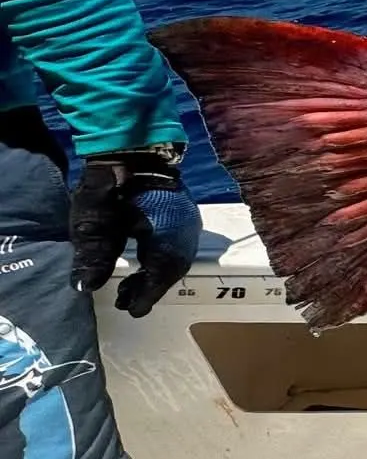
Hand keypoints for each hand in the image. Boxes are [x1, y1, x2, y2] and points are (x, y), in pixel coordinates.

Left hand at [70, 146, 201, 316]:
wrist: (130, 148)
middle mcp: (184, 229)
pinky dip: (161, 259)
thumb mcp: (94, 221)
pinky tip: (144, 262)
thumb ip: (93, 255)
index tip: (132, 310)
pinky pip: (177, 245)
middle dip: (150, 286)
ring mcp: (187, 220)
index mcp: (166, 233)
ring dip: (156, 274)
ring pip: (176, 257)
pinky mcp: (183, 213)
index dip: (147, 294)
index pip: (162, 273)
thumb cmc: (109, 185)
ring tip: (132, 286)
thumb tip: (86, 288)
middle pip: (172, 268)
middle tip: (126, 300)